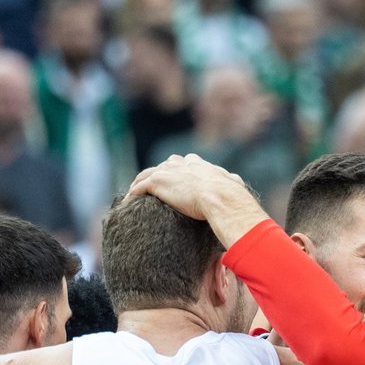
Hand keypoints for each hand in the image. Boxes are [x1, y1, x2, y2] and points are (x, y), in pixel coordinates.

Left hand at [126, 154, 247, 220]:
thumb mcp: (233, 184)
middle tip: (152, 185)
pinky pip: (139, 187)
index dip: (177, 170)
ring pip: (147, 174)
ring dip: (140, 182)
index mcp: (198, 165)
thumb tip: (237, 182)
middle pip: (164, 165)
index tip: (174, 178)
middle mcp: (181, 164)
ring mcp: (168, 171)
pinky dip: (132, 193)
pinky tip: (127, 201)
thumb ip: (233, 181)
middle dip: (157, 173)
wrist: (220, 197)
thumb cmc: (230, 194)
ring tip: (134, 192)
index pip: (184, 162)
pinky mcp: (158, 182)